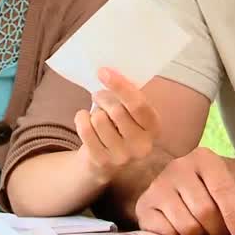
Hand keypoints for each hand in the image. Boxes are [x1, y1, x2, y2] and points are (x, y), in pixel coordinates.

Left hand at [75, 68, 160, 182]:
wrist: (106, 163)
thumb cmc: (119, 128)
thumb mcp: (132, 113)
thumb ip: (128, 96)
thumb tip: (110, 73)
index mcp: (154, 128)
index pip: (138, 105)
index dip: (120, 87)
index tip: (103, 72)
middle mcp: (142, 146)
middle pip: (116, 110)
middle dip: (103, 98)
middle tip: (99, 97)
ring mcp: (122, 157)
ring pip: (98, 119)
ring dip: (93, 112)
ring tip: (96, 116)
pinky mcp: (102, 162)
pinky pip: (85, 130)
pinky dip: (81, 119)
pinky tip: (86, 123)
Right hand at [134, 147, 234, 234]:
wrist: (169, 183)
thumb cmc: (203, 190)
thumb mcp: (225, 194)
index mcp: (203, 159)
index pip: (223, 190)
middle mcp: (178, 167)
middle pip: (204, 210)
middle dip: (217, 230)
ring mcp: (158, 186)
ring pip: (186, 225)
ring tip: (202, 231)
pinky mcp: (144, 206)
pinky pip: (167, 233)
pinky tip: (182, 231)